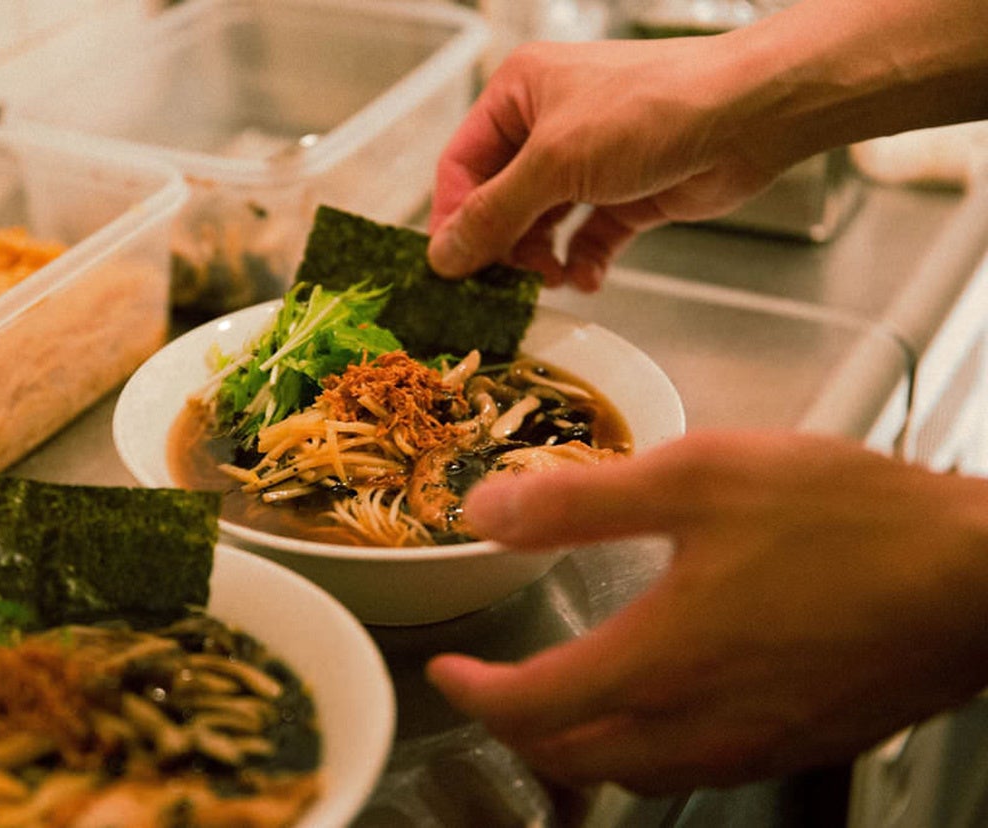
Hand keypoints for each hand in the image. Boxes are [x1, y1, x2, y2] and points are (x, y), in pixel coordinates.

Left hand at [426, 430, 987, 793]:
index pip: (530, 707)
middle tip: (497, 689)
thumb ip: (580, 500)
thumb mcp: (696, 478)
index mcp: (657, 661)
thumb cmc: (844, 520)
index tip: (447, 671)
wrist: (976, 577)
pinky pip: (697, 768)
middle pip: (573, 758)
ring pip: (635, 773)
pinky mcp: (801, 744)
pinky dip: (649, 750)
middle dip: (518, 729)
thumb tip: (485, 512)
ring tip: (564, 704)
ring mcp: (753, 745)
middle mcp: (698, 724)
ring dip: (580, 747)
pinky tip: (663, 707)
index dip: (472, 694)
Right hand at [427, 37, 781, 289]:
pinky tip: (586, 277)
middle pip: (500, 200)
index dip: (454, 219)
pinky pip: (586, 237)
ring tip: (551, 279)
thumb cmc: (651, 110)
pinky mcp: (626, 194)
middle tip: (508, 281)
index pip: (462, 164)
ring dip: (541, 259)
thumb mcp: (554, 162)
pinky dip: (581, 261)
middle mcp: (549, 124)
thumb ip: (493, 214)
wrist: (748, 116)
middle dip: (504, 245)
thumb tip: (443, 256)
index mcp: (520, 93)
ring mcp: (589, 160)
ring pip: (541, 224)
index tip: (453, 268)